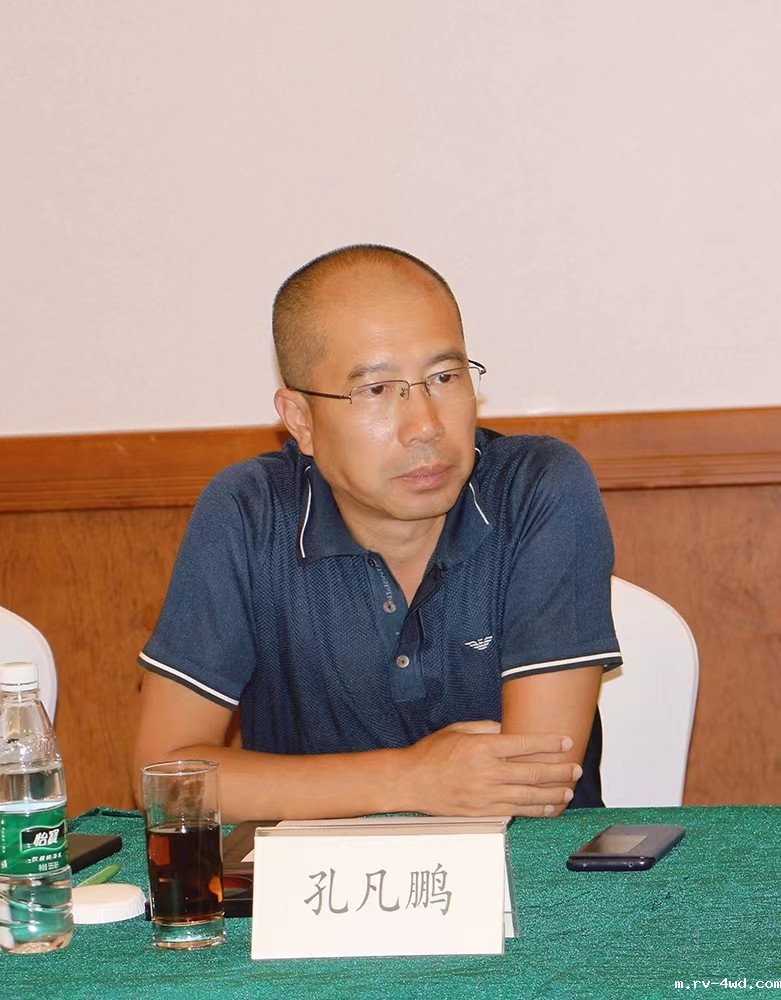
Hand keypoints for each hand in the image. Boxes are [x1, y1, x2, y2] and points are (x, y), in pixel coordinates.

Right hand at [402, 720, 580, 817]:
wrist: (410, 782)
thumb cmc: (431, 753)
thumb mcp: (457, 730)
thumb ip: (485, 728)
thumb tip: (508, 729)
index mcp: (483, 747)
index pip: (525, 744)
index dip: (549, 744)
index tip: (566, 742)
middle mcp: (488, 772)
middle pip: (532, 772)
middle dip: (558, 770)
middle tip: (576, 768)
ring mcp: (486, 794)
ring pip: (528, 795)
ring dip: (553, 793)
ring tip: (568, 790)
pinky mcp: (483, 812)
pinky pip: (516, 811)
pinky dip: (535, 810)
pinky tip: (549, 807)